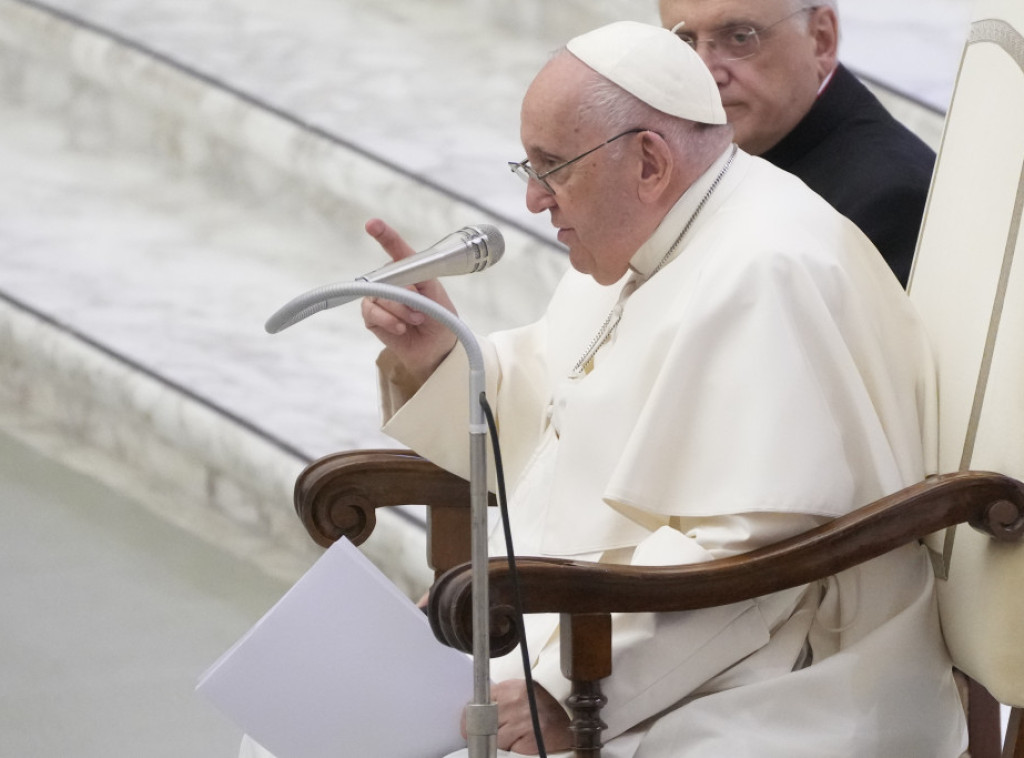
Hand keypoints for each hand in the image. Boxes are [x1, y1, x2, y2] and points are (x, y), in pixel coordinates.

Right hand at [360, 218, 458, 383]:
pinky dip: (389, 321)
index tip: (373, 225)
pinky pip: (371, 312)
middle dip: (405, 295)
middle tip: (420, 310)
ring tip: (416, 320)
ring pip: (380, 296)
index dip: (384, 235)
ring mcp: (380, 298)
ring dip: (401, 311)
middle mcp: (392, 281)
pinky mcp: (372, 317)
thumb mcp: (437, 298)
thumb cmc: (440, 320)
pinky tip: (402, 328)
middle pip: (387, 277)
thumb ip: (419, 286)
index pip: (396, 249)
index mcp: (411, 271)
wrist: (438, 350)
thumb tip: (396, 290)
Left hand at [461, 679, 571, 754]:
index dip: (471, 718)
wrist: (570, 718)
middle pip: (482, 723)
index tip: (469, 726)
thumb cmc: (542, 706)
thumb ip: (499, 699)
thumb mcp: (520, 693)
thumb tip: (473, 714)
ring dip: (499, 743)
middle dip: (483, 732)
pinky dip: (512, 750)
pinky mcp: (530, 740)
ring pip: (494, 739)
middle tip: (492, 734)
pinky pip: (508, 750)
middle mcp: (515, 702)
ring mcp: (523, 721)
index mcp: (511, 688)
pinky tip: (522, 742)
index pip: (478, 703)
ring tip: (513, 737)